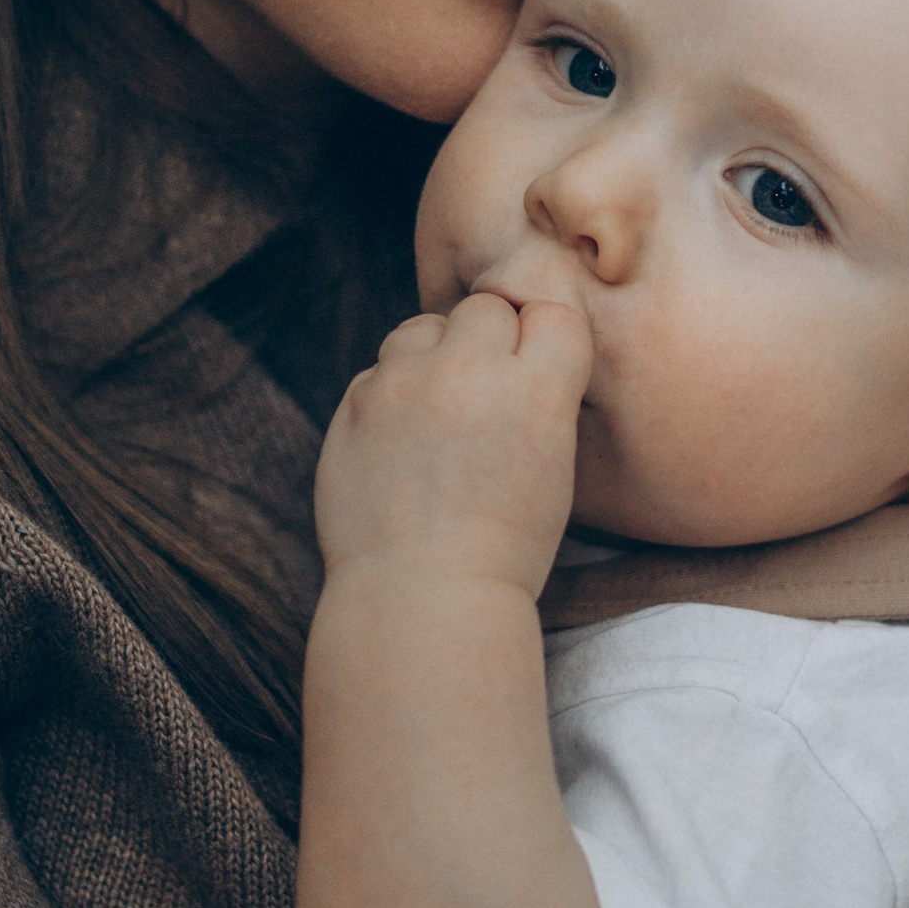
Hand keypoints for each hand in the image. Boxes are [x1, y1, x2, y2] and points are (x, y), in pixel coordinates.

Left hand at [312, 288, 590, 601]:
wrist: (421, 599)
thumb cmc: (503, 548)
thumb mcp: (554, 468)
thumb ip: (539, 397)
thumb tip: (512, 352)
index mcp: (536, 391)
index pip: (553, 312)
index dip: (546, 339)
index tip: (538, 367)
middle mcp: (468, 372)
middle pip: (486, 309)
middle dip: (490, 341)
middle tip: (486, 394)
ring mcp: (403, 384)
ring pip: (423, 327)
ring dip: (434, 355)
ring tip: (439, 412)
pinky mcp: (354, 405)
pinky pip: (378, 373)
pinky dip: (391, 397)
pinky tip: (401, 446)